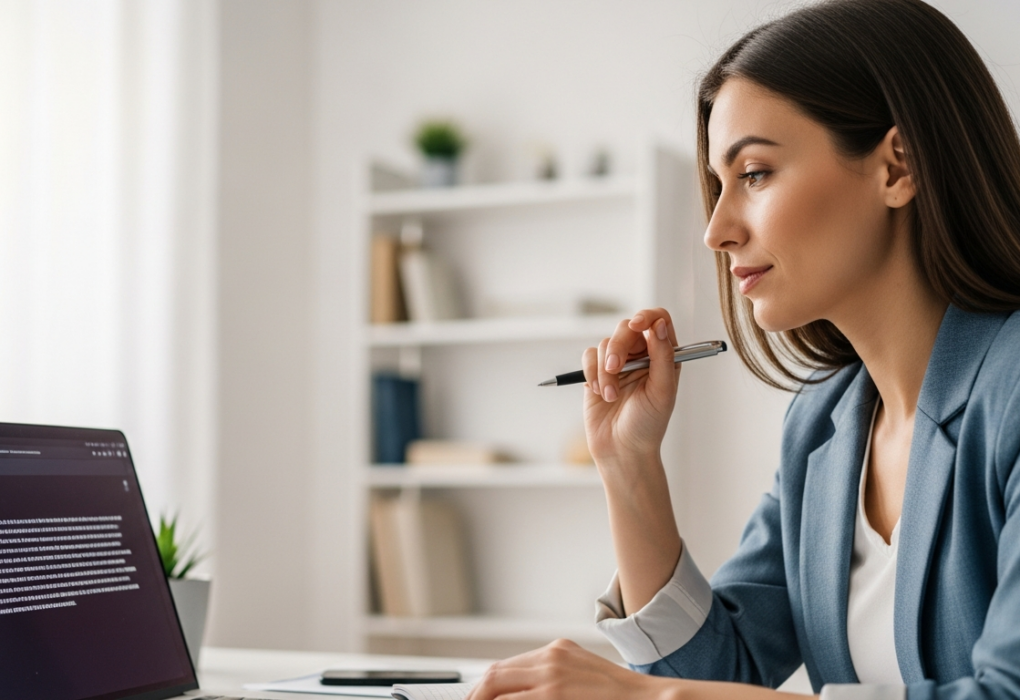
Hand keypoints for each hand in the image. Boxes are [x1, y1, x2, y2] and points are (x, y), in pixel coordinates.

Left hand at [465, 639, 669, 699]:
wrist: (650, 698)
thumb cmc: (620, 695)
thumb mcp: (582, 675)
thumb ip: (554, 678)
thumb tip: (522, 692)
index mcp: (557, 650)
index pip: (508, 666)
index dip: (488, 686)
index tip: (480, 699)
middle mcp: (551, 658)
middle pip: (496, 674)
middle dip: (478, 695)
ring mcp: (551, 676)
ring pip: (498, 687)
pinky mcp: (554, 694)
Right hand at [582, 309, 679, 465]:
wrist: (621, 450)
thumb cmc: (648, 425)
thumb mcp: (662, 391)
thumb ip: (663, 356)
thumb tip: (658, 324)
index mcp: (664, 356)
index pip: (658, 320)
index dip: (647, 317)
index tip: (636, 326)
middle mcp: (641, 355)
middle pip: (626, 328)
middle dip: (618, 347)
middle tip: (614, 369)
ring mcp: (618, 363)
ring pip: (604, 344)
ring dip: (604, 370)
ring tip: (611, 395)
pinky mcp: (596, 373)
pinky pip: (588, 357)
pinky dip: (591, 374)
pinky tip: (600, 393)